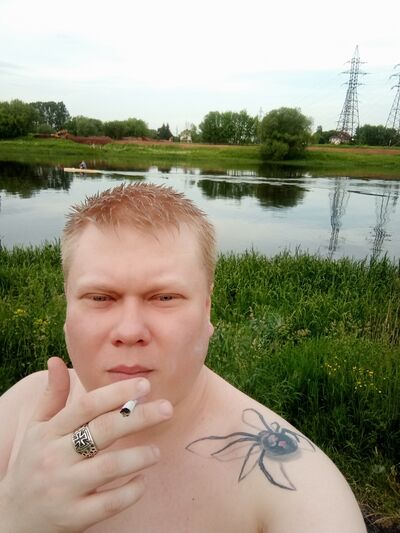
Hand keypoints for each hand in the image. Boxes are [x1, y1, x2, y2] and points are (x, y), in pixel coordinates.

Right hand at [0, 357, 172, 532]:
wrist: (14, 518)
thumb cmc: (32, 464)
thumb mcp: (37, 428)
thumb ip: (52, 395)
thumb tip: (55, 360)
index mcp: (50, 432)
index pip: (86, 406)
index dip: (116, 392)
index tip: (144, 385)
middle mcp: (56, 458)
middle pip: (103, 430)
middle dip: (139, 417)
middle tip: (167, 408)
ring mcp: (65, 488)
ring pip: (109, 467)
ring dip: (139, 456)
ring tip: (157, 451)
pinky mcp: (74, 517)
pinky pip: (110, 503)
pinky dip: (130, 491)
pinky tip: (142, 480)